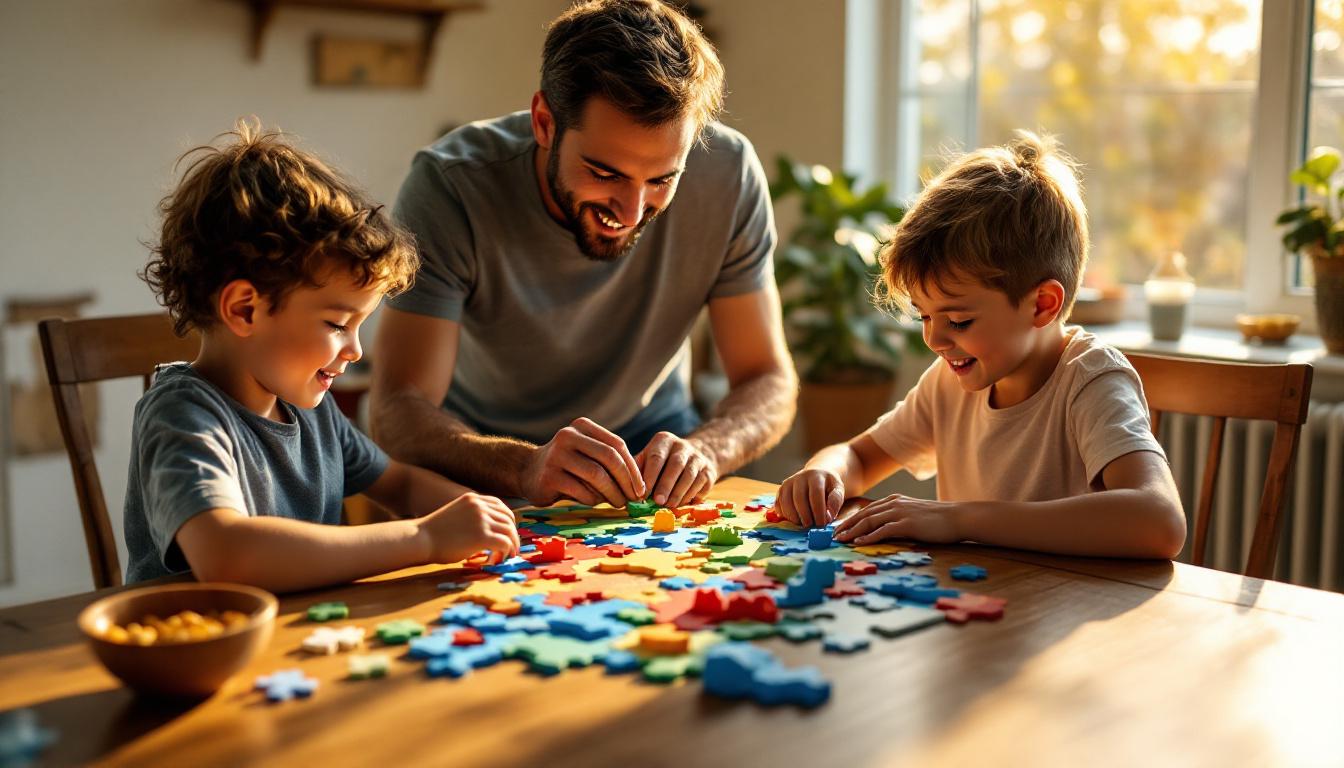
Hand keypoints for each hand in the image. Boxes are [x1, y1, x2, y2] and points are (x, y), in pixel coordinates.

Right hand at [418, 492, 520, 564]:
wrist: (419, 538)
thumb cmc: (433, 533)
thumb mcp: (456, 515)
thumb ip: (472, 518)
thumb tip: (488, 534)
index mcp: (473, 499)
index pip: (501, 507)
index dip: (507, 522)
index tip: (507, 534)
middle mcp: (480, 506)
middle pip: (509, 519)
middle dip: (512, 535)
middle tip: (510, 549)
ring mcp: (482, 519)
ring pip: (510, 532)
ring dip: (511, 545)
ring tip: (505, 557)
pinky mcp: (482, 535)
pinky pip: (504, 543)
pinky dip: (505, 553)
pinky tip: (495, 560)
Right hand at [521, 417, 645, 506]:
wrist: (527, 471)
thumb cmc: (567, 465)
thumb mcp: (587, 453)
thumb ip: (609, 461)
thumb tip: (640, 486)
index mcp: (582, 426)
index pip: (616, 445)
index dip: (633, 468)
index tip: (642, 487)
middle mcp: (568, 436)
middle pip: (609, 457)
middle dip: (626, 480)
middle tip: (634, 498)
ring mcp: (557, 455)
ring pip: (596, 475)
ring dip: (613, 493)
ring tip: (619, 503)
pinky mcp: (549, 476)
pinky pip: (581, 491)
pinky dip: (594, 499)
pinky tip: (596, 502)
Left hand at [636, 432, 717, 507]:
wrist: (694, 457)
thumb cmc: (663, 463)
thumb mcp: (648, 459)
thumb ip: (638, 471)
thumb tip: (628, 491)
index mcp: (664, 440)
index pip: (656, 457)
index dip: (649, 477)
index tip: (642, 494)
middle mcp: (682, 446)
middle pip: (675, 465)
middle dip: (665, 485)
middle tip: (657, 501)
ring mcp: (698, 458)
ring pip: (689, 475)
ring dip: (678, 492)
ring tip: (669, 506)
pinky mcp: (708, 471)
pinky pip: (700, 484)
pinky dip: (690, 495)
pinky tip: (681, 504)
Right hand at [777, 468, 844, 527]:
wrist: (817, 474)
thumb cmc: (828, 485)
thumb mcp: (838, 489)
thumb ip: (835, 501)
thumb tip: (828, 517)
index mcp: (816, 476)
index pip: (815, 494)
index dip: (818, 511)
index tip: (822, 524)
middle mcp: (800, 477)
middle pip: (799, 498)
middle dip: (805, 516)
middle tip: (811, 526)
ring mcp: (788, 483)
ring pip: (786, 501)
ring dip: (793, 516)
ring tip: (802, 523)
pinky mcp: (781, 489)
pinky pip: (778, 503)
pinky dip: (784, 514)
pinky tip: (793, 519)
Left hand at [832, 494, 960, 545]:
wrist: (958, 517)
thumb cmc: (938, 519)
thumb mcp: (914, 514)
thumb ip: (898, 517)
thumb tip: (885, 529)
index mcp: (894, 500)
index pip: (867, 510)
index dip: (851, 519)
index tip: (839, 529)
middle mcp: (894, 503)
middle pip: (863, 514)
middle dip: (846, 525)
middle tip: (833, 536)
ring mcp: (900, 513)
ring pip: (869, 521)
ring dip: (852, 531)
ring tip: (840, 540)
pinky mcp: (907, 524)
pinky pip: (883, 530)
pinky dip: (868, 537)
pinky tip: (858, 543)